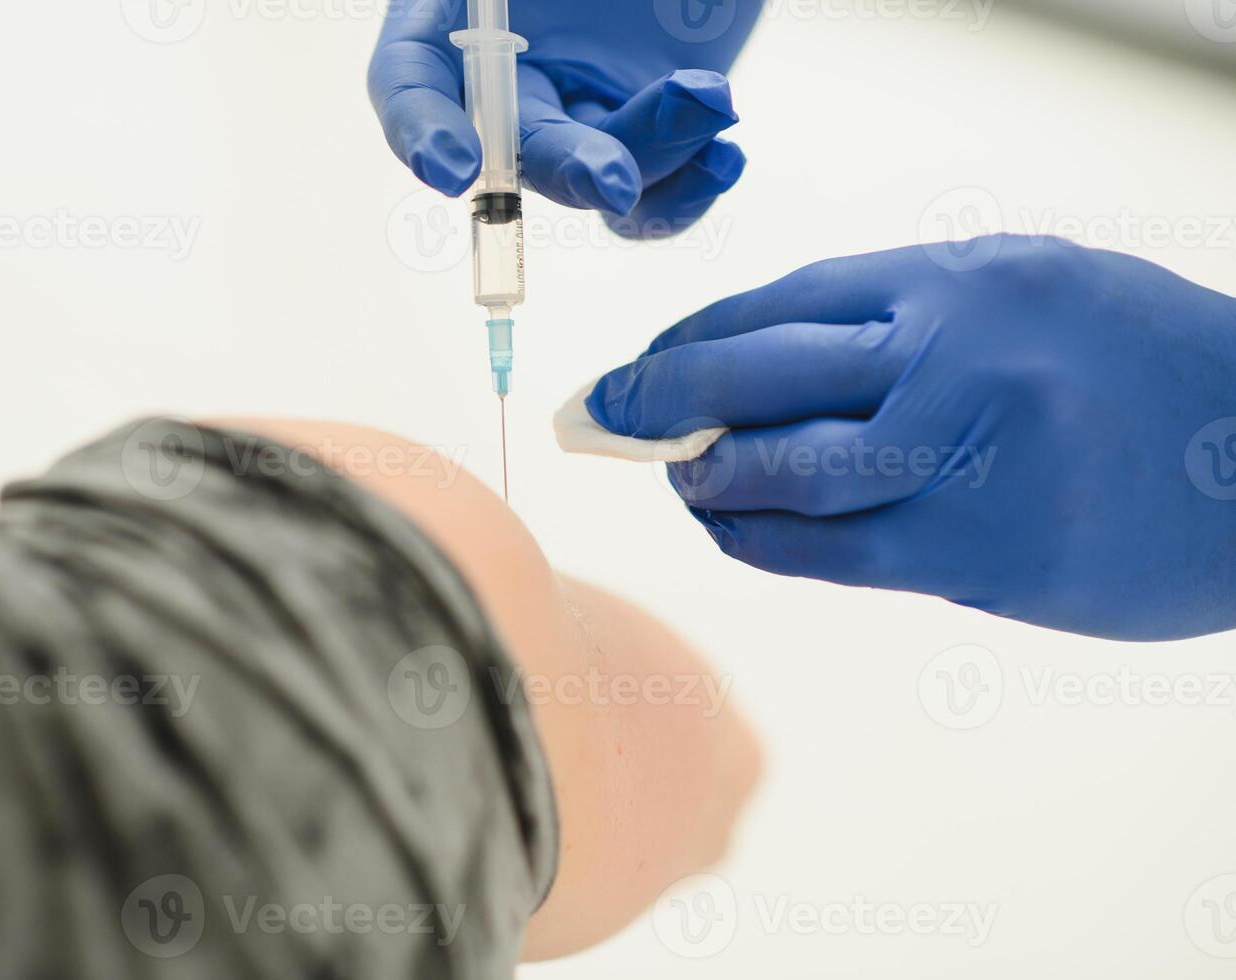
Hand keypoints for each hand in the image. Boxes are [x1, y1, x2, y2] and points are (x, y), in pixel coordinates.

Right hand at [368, 0, 760, 235]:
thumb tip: (497, 25)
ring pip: (598, 177)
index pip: (411, 83)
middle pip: (516, 148)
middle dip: (568, 167)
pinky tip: (725, 153)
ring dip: (655, 157)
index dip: (422, 131)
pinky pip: (657, 195)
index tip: (457, 168)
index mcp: (459, 14)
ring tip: (709, 96)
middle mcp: (513, 71)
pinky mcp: (647, 133)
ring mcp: (582, 106)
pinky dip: (691, 190)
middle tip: (615, 180)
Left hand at [585, 236, 1235, 639]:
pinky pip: (836, 556)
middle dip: (659, 401)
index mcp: (961, 281)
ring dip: (707, 483)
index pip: (780, 304)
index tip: (638, 364)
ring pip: (786, 478)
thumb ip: (904, 315)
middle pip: (758, 378)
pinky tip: (735, 530)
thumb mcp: (1025, 286)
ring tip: (680, 482)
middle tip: (604, 416)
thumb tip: (767, 356)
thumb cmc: (1137, 363)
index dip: (688, 340)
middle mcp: (955, 360)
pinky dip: (764, 544)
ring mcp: (969, 462)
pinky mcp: (983, 554)